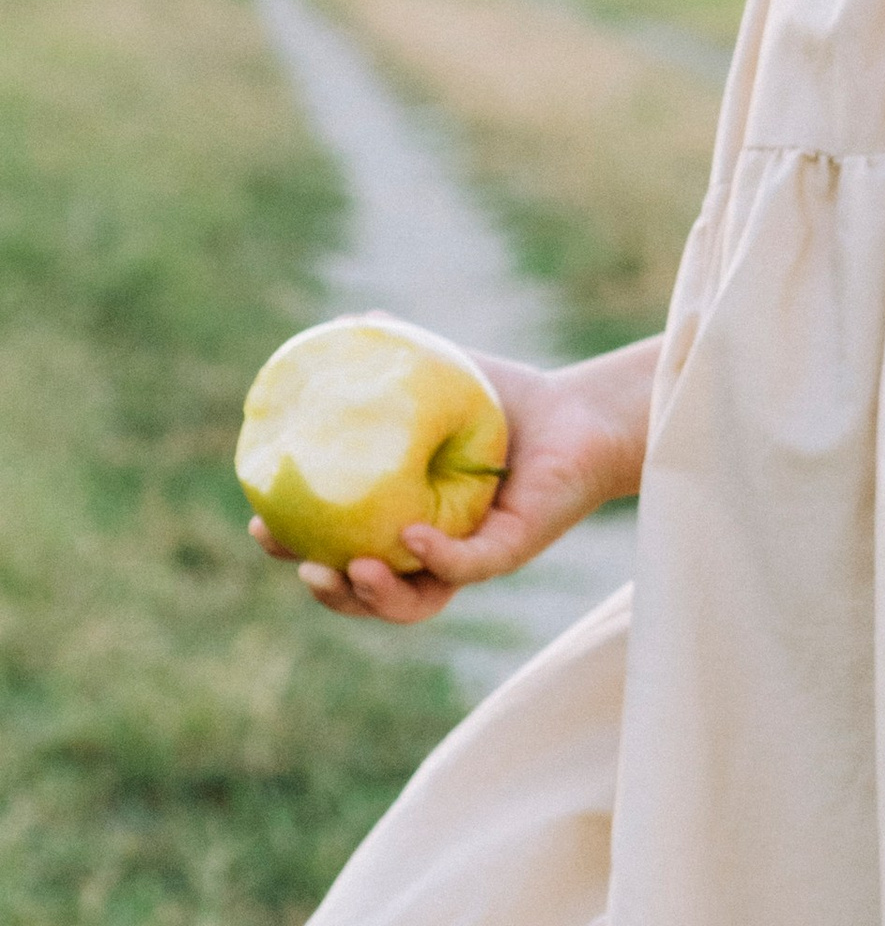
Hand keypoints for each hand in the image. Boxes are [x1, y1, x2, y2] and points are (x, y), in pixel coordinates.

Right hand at [251, 341, 656, 626]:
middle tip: (300, 564)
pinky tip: (410, 537)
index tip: (260, 524)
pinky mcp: (511, 550)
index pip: (336, 547)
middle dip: (326, 589)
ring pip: (415, 603)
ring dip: (373, 598)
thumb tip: (349, 322)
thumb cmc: (509, 400)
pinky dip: (436, 558)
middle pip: (365, 592)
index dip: (294, 549)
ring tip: (348, 571)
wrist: (582, 412)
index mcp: (398, 518)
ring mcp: (470, 556)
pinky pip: (469, 567)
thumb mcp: (444, 376)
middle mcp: (430, 551)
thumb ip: (395, 355)